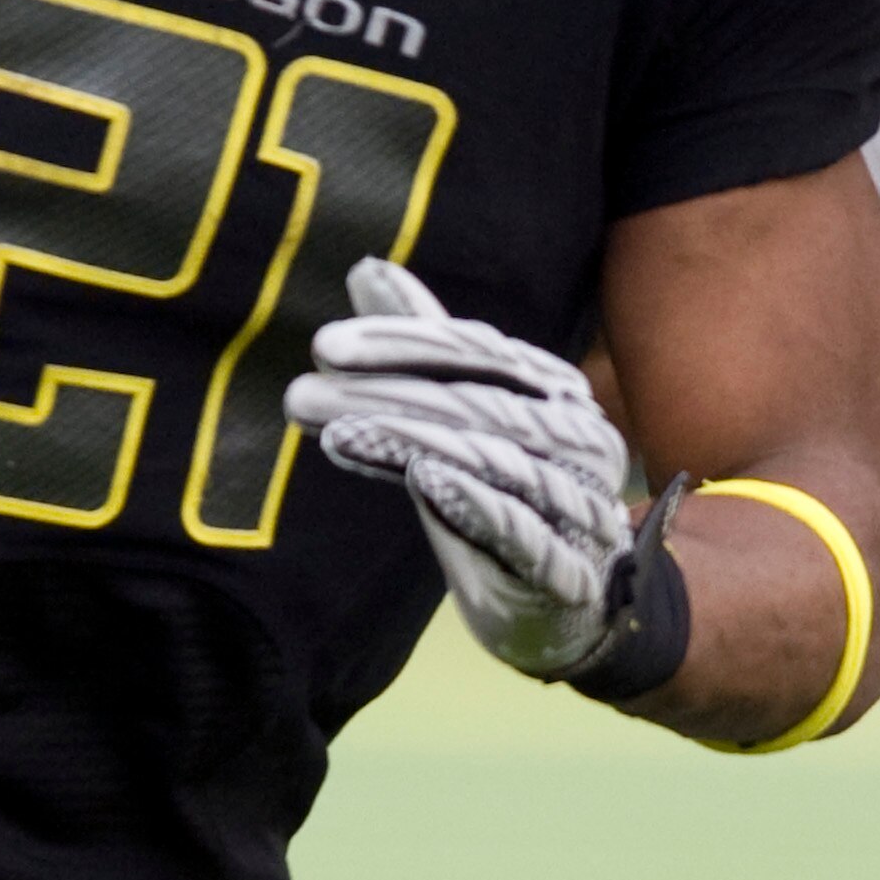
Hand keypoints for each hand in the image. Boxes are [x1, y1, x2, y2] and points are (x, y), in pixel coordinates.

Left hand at [286, 256, 634, 681]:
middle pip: (475, 403)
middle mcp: (576, 438)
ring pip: (493, 461)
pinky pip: (524, 531)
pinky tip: (428, 479)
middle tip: (301, 393)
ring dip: (413, 441)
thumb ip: (424, 352)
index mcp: (553, 392)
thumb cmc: (507, 504)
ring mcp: (578, 505)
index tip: (324, 345)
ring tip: (339, 430)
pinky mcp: (566, 572)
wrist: (574, 610)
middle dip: (385, 394)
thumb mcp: (463, 423)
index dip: (401, 342)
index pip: (475, 351)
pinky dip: (479, 503)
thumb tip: (366, 269)